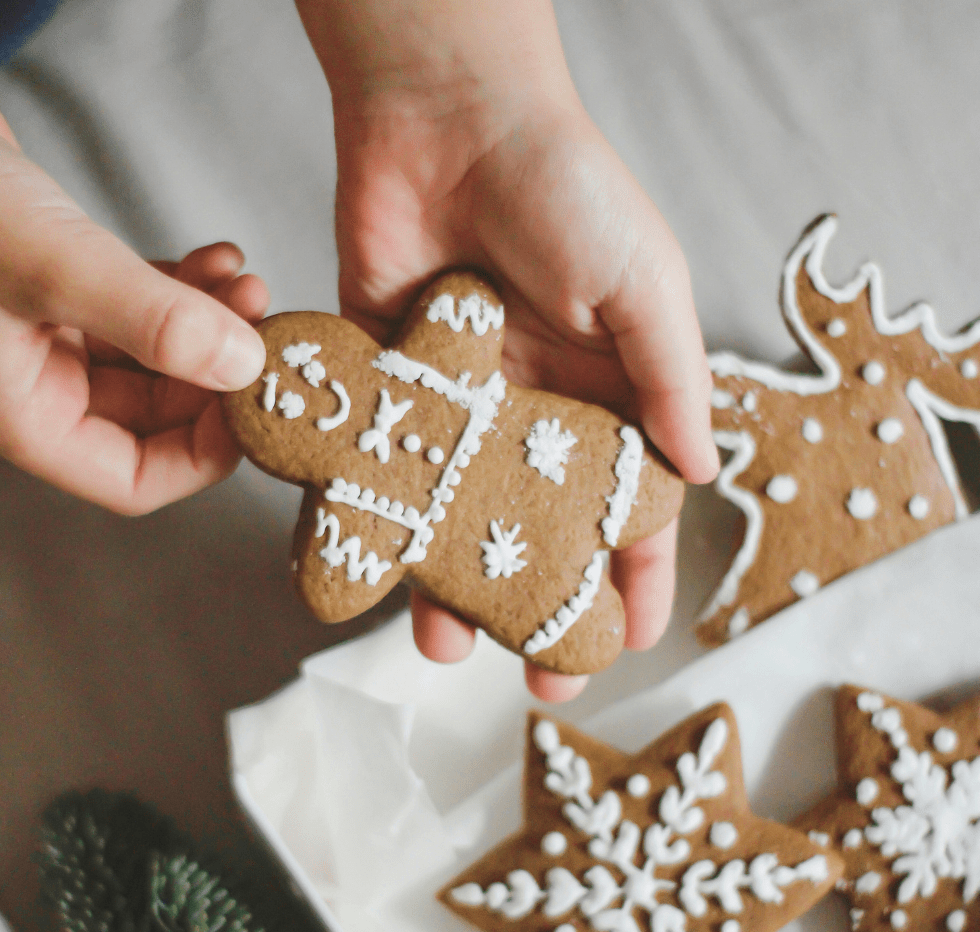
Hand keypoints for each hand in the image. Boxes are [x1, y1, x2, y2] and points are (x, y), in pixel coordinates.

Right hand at [0, 16, 266, 513]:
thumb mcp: (56, 266)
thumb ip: (156, 323)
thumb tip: (242, 367)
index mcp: (23, 416)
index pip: (134, 480)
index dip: (204, 456)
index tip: (254, 405)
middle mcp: (37, 387)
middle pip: (157, 420)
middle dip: (217, 377)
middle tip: (263, 332)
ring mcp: (48, 338)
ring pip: (156, 361)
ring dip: (208, 329)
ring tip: (247, 285)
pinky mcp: (61, 289)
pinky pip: (141, 312)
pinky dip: (184, 292)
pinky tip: (218, 261)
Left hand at [299, 0, 717, 700]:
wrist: (446, 118)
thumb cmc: (564, 187)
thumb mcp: (644, 282)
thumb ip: (670, 379)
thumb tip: (700, 473)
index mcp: (608, 393)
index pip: (631, 508)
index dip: (636, 579)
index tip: (630, 642)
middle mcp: (535, 413)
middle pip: (540, 534)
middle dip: (542, 608)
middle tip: (537, 676)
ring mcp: (460, 409)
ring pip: (457, 521)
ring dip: (452, 585)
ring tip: (442, 646)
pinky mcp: (393, 391)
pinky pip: (383, 472)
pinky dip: (376, 519)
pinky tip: (368, 569)